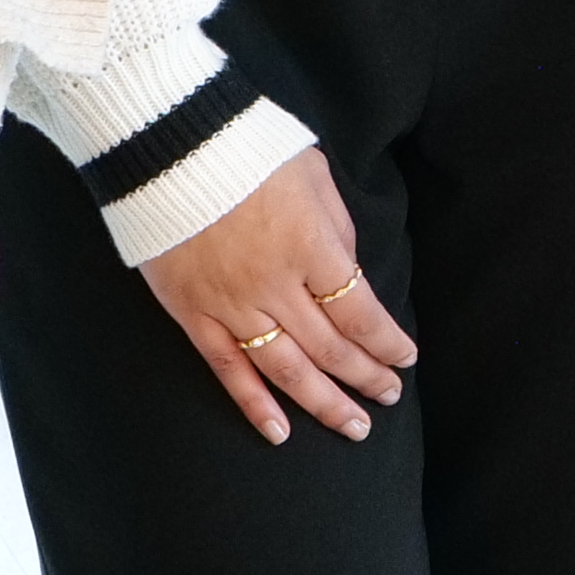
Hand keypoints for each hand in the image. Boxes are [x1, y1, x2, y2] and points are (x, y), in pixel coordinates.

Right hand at [139, 144, 415, 443]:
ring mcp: (232, 304)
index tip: (406, 358)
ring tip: (353, 426)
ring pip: (286, 369)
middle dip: (366, 377)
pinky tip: (279, 432)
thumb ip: (338, 229)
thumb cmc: (249, 148)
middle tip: (388, 398)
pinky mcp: (194, 313)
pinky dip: (254, 404)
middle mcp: (276, 285)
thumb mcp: (313, 175)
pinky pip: (228, 369)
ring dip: (324, 403)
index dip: (387, 342)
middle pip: (331, 348)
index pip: (361, 313)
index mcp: (312, 248)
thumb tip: (349, 274)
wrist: (168, 142)